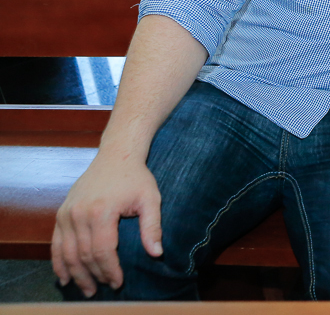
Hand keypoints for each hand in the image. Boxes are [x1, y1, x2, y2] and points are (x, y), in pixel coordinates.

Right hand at [51, 154, 162, 296]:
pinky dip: (58, 262)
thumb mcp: (150, 199)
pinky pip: (56, 243)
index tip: (118, 282)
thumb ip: (152, 227)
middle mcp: (79, 213)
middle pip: (84, 255)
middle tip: (102, 289)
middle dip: (94, 276)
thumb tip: (157, 253)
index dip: (110, 270)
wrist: (116, 155)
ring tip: (86, 289)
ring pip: (67, 253)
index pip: (103, 250)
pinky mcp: (61, 213)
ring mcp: (67, 213)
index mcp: (102, 211)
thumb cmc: (136, 177)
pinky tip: (64, 277)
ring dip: (75, 274)